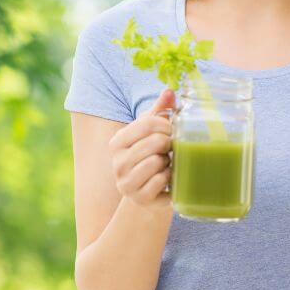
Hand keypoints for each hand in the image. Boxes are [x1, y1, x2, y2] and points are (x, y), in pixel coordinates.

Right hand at [108, 88, 175, 211]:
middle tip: (171, 148)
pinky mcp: (139, 198)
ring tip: (166, 164)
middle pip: (155, 142)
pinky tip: (166, 178)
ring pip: (157, 162)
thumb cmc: (150, 156)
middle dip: (170, 144)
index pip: (147, 123)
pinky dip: (169, 178)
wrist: (146, 192)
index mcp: (117, 142)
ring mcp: (126, 183)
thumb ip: (159, 110)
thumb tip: (170, 91)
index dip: (167, 125)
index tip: (172, 130)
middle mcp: (117, 163)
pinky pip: (161, 181)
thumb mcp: (151, 132)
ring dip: (169, 162)